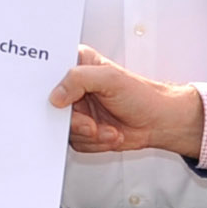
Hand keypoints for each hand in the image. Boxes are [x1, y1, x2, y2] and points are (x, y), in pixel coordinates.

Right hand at [52, 48, 206, 158]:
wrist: (158, 122)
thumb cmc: (141, 95)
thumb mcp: (110, 79)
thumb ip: (79, 79)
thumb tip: (55, 96)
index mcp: (78, 65)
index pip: (49, 72)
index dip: (48, 87)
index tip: (58, 102)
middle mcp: (74, 88)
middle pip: (52, 106)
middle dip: (75, 121)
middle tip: (90, 124)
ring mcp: (78, 110)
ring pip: (64, 128)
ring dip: (89, 134)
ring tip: (109, 130)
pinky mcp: (83, 130)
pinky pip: (75, 142)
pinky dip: (95, 142)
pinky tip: (111, 134)